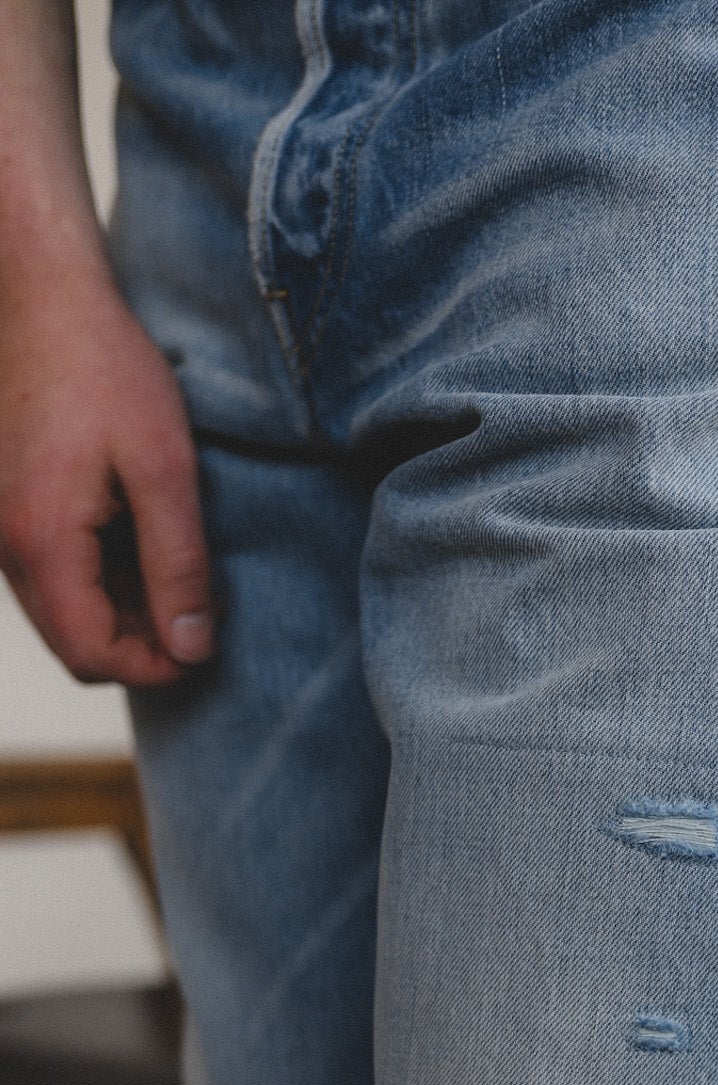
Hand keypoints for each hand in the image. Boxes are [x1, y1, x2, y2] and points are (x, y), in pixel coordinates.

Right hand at [0, 267, 212, 686]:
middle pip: (73, 643)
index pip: (92, 655)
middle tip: (199, 609)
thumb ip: (179, 565)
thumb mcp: (165, 468)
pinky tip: (140, 539)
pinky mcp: (3, 507)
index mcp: (41, 540)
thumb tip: (192, 648)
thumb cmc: (103, 366)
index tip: (205, 644)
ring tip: (176, 569)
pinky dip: (98, 577)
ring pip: (61, 612)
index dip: (154, 667)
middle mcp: (5, 544)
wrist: (37, 292)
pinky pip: (50, 572)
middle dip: (140, 644)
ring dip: (122, 611)